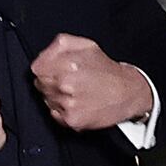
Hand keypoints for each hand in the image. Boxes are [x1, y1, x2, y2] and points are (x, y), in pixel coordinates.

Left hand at [30, 33, 152, 131]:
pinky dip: (62, 110)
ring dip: (56, 96)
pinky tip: (76, 103)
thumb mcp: (85, 44)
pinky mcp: (72, 120)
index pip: (37, 68)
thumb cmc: (107, 69)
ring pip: (46, 99)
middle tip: (67, 81)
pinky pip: (55, 114)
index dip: (44, 68)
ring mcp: (68, 103)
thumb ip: (58, 45)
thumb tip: (43, 55)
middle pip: (40, 84)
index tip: (53, 70)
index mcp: (67, 63)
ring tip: (75, 92)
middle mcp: (65, 84)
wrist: (128, 93)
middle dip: (50, 81)